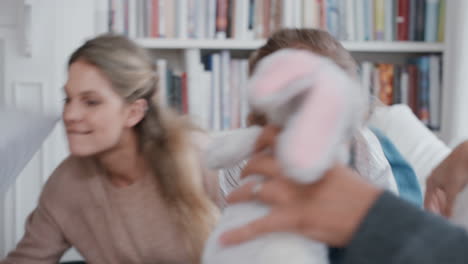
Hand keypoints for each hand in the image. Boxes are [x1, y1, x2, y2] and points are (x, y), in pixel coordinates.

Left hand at [219, 126, 382, 246]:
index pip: (274, 137)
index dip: (259, 139)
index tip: (254, 145)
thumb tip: (306, 159)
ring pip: (252, 190)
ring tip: (231, 198)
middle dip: (247, 170)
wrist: (370, 215)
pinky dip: (239, 233)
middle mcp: (293, 172)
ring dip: (237, 195)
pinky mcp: (290, 218)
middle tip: (245, 176)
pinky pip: (257, 225)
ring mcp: (290, 194)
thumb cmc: (357, 192)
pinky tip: (224, 238)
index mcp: (305, 156)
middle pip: (258, 164)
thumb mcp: (336, 167)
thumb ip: (316, 161)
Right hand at [425, 141, 467, 216]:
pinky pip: (448, 193)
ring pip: (441, 197)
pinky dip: (450, 200)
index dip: (431, 213)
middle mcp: (434, 181)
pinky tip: (456, 204)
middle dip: (438, 210)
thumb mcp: (452, 190)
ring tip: (450, 215)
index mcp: (430, 183)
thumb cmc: (456, 169)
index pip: (427, 203)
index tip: (435, 223)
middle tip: (443, 221)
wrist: (465, 154)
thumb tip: (447, 218)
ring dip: (444, 206)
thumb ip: (449, 205)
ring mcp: (442, 179)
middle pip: (433, 200)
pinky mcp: (450, 178)